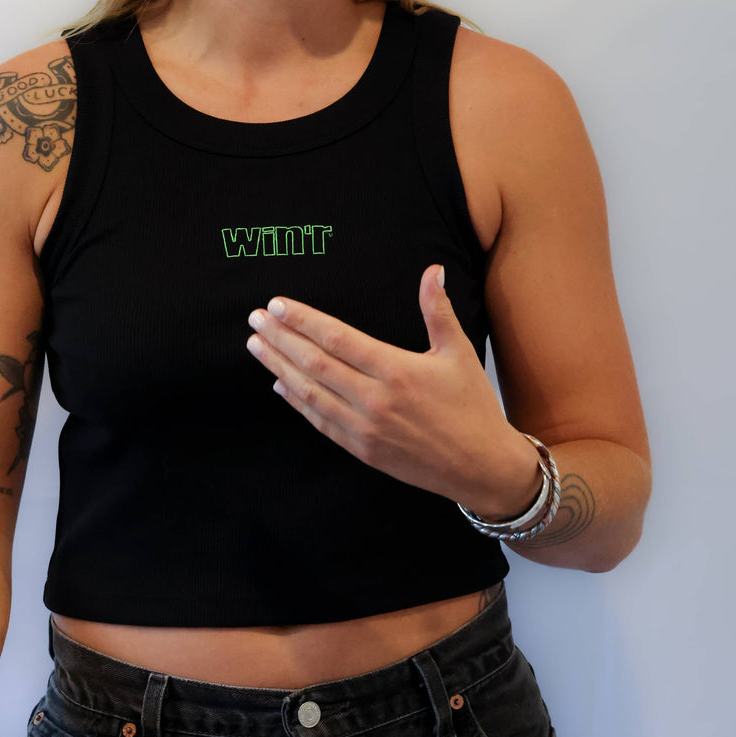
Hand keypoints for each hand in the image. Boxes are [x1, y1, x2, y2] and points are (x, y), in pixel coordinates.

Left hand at [245, 261, 538, 514]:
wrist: (480, 466)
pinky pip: (320, 422)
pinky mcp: (362, 450)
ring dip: (279, 368)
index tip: (277, 305)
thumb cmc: (472, 406)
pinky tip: (280, 385)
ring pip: (309, 393)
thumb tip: (433, 270)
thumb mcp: (458, 352)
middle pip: (314, 363)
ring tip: (257, 346)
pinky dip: (297, 402)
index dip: (302, 320)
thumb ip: (437, 310)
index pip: (336, 338)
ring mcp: (364, 428)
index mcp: (395, 370)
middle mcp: (374, 399)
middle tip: (255, 319)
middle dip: (280, 339)